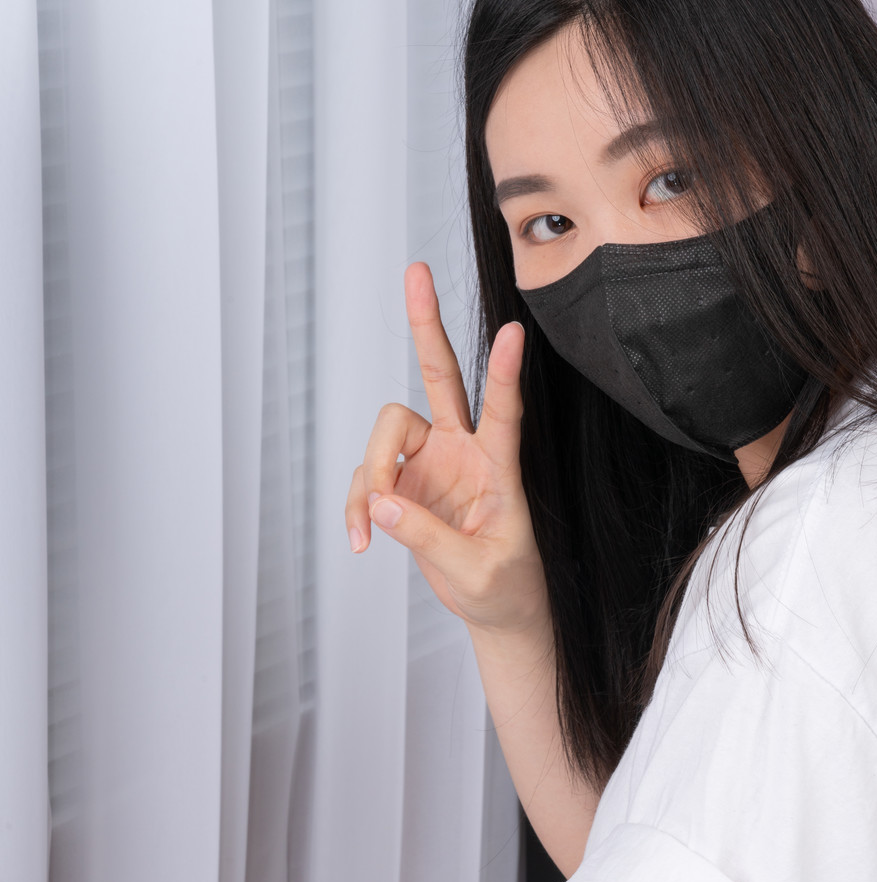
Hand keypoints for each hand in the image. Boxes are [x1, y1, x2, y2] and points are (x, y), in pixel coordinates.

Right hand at [346, 262, 548, 636]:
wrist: (495, 609)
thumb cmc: (504, 587)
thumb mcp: (475, 570)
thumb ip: (428, 537)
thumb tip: (382, 505)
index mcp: (499, 466)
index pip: (504, 411)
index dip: (505, 374)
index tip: (513, 333)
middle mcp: (463, 450)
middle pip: (440, 375)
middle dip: (426, 325)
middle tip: (416, 272)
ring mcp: (430, 462)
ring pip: (385, 432)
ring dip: (370, 475)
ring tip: (370, 529)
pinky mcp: (405, 484)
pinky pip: (368, 480)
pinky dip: (357, 508)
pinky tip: (360, 540)